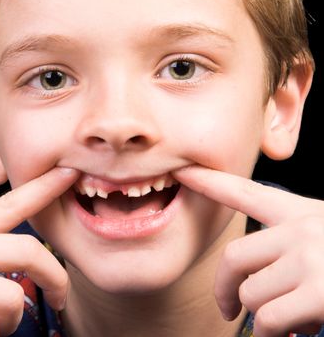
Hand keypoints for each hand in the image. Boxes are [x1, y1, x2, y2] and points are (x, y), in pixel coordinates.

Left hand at [174, 165, 323, 336]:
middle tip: (228, 310)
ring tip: (288, 323)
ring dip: (262, 318)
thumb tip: (255, 288)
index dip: (209, 182)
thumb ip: (291, 245)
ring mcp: (311, 259)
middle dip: (224, 289)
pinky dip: (273, 335)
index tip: (182, 172)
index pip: (245, 192)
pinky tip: (294, 332)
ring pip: (251, 294)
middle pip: (234, 257)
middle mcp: (303, 230)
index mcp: (304, 213)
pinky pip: (270, 320)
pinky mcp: (320, 291)